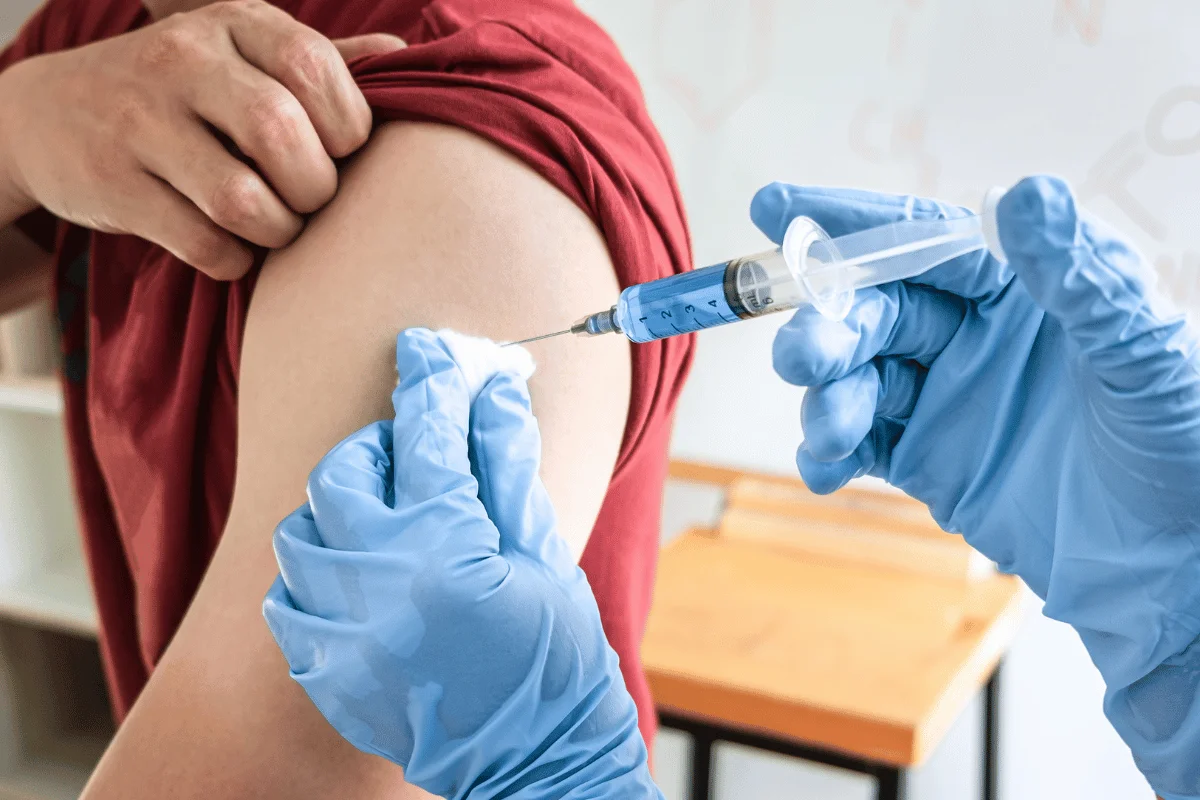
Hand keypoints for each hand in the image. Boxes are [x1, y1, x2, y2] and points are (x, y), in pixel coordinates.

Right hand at [0, 0, 403, 278]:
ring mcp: (141, 122)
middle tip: (311, 199)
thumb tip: (403, 60)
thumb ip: (321, 61)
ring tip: (276, 226)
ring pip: (242, 199)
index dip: (349, 126)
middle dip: (316, 187)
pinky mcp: (114, 184)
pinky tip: (232, 246)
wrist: (52, 114)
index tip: (343, 152)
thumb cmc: (183, 92)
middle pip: (280, 134)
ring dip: (279, 231)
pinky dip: (234, 260)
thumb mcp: (244, 55)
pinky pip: (204, 244)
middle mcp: (183, 61)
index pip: (314, 68)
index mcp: (233, 24)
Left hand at [263, 329, 660, 799]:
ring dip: (339, 512)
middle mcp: (380, 588)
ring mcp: (343, 635)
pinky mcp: (325, 672)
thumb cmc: (554, 658)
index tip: (428, 350)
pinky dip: (315, 577)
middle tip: (411, 458)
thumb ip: (508, 466)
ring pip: (299, 534)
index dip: (432, 382)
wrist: (535, 758)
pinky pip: (286, 601)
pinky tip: (359, 581)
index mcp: (447, 551)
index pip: (428, 437)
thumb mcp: (543, 553)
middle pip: (341, 475)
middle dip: (376, 451)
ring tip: (383, 523)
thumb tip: (493, 389)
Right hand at [753, 176, 1199, 797]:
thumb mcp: (1142, 353)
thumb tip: (1024, 192)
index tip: (776, 208)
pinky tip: (823, 470)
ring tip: (830, 433)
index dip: (849, 222)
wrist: (1169, 564)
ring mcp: (944, 393)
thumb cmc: (1181, 444)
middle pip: (876, 308)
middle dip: (829, 327)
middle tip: (800, 356)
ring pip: (858, 374)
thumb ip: (1078, 278)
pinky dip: (830, 451)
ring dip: (828, 396)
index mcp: (1024, 284)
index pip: (924, 237)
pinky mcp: (925, 455)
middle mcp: (974, 330)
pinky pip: (860, 440)